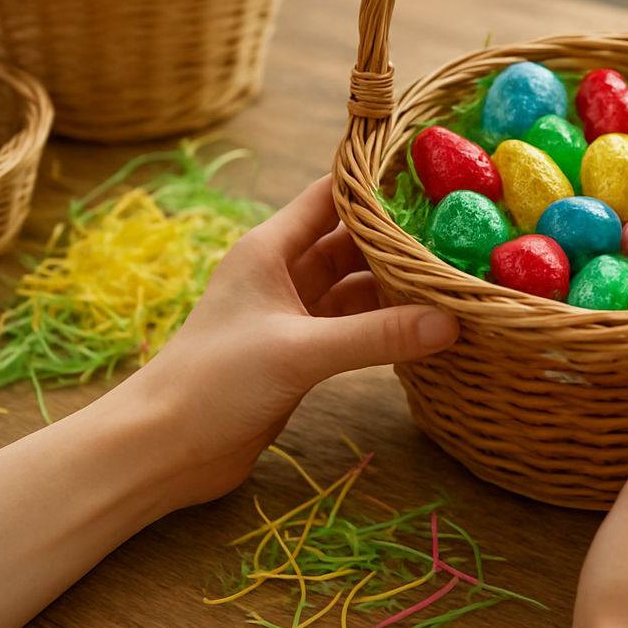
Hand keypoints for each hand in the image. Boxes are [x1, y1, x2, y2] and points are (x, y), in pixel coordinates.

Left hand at [121, 173, 460, 509]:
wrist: (163, 450)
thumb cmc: (213, 382)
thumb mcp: (299, 351)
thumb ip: (376, 335)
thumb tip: (451, 322)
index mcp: (270, 249)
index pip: (332, 196)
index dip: (378, 184)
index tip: (434, 177)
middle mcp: (282, 273)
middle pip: (353, 243)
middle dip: (401, 241)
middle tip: (464, 236)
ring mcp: (293, 315)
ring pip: (357, 287)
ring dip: (397, 287)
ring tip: (455, 281)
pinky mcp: (301, 353)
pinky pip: (355, 327)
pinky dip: (387, 325)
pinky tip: (427, 327)